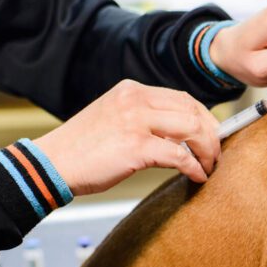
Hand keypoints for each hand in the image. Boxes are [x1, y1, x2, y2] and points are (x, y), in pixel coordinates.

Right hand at [33, 80, 220, 195]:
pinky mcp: (136, 147)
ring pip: (192, 129)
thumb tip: (182, 133)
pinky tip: (197, 176)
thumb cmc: (82, 148)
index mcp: (131, 90)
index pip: (182, 98)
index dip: (204, 118)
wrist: (51, 164)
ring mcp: (136, 121)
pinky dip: (195, 167)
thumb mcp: (115, 118)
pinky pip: (180, 156)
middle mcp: (135, 100)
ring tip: (209, 166)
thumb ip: (144, 117)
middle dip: (211, 134)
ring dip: (208, 150)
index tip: (213, 135)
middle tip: (216, 153)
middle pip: (193, 111)